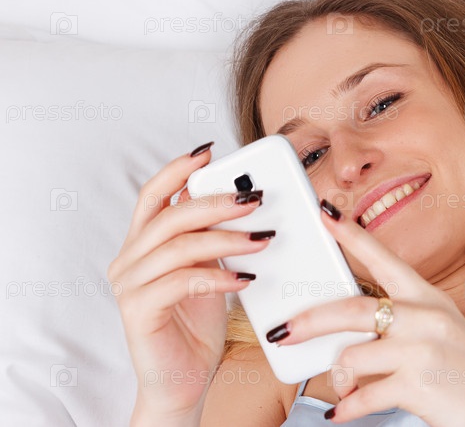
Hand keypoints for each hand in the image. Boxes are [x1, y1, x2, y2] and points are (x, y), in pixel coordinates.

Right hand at [107, 143, 271, 423]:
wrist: (183, 382)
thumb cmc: (198, 325)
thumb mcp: (210, 271)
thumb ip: (213, 239)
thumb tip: (244, 201)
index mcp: (143, 244)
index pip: (154, 195)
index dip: (178, 170)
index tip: (209, 153)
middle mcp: (129, 259)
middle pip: (170, 216)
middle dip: (216, 203)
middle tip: (255, 199)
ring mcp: (129, 286)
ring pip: (178, 246)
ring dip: (225, 238)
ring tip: (262, 237)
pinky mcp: (138, 311)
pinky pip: (180, 282)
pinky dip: (217, 276)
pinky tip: (245, 277)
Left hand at [267, 202, 464, 425]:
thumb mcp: (439, 334)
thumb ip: (396, 328)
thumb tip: (342, 345)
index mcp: (429, 298)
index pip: (385, 259)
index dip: (352, 235)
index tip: (325, 213)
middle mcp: (426, 317)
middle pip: (352, 308)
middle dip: (309, 320)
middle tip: (282, 331)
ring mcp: (423, 350)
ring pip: (352, 356)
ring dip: (337, 377)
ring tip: (342, 387)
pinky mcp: (418, 386)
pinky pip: (362, 396)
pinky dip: (345, 409)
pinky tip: (340, 412)